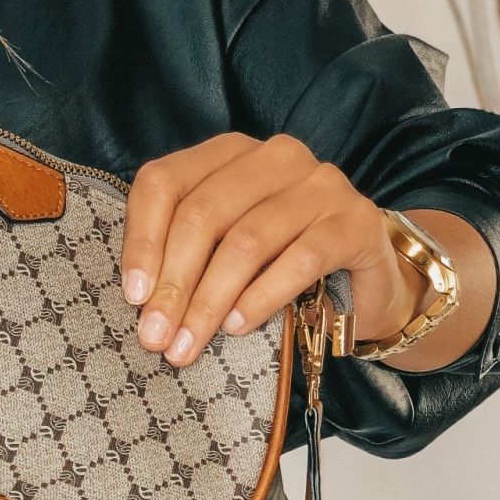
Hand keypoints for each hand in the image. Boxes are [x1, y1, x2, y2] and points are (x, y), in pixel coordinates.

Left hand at [120, 133, 423, 364]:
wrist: (366, 286)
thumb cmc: (282, 267)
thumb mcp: (224, 253)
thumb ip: (184, 256)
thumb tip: (140, 299)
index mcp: (231, 155)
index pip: (165, 181)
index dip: (142, 241)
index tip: (132, 297)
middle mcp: (276, 158)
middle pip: (203, 214)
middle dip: (173, 284)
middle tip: (156, 336)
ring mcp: (321, 184)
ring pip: (246, 240)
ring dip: (209, 300)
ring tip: (188, 344)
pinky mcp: (355, 221)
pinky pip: (299, 260)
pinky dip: (261, 297)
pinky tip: (238, 326)